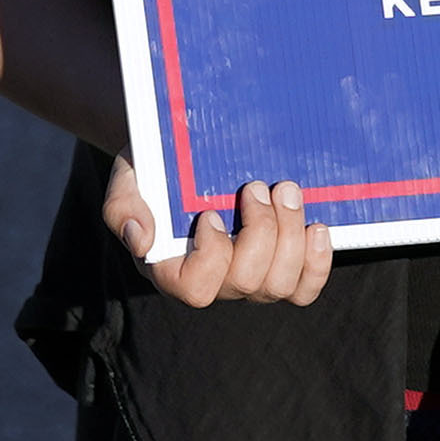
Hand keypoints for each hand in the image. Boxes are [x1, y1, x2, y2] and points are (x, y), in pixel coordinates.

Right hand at [106, 161, 332, 305]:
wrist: (187, 151)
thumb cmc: (153, 168)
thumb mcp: (128, 179)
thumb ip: (122, 208)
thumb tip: (142, 240)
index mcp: (172, 269)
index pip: (195, 289)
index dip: (211, 255)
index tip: (210, 212)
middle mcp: (214, 282)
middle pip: (249, 282)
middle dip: (262, 231)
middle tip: (257, 186)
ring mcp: (250, 279)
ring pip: (281, 285)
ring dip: (290, 234)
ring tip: (287, 191)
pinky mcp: (281, 269)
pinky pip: (304, 289)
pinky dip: (317, 261)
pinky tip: (317, 228)